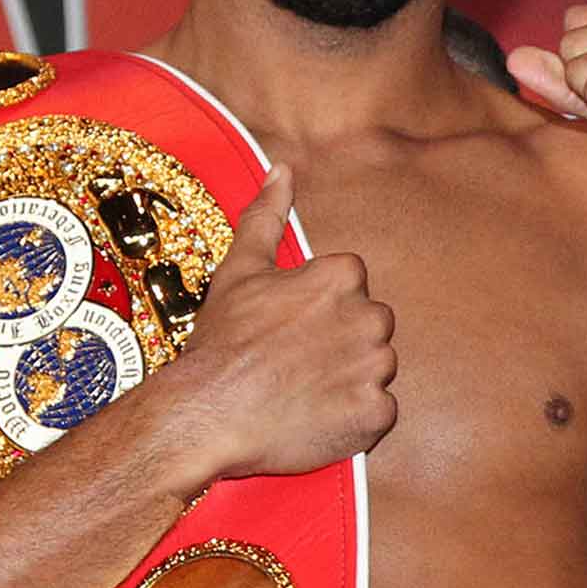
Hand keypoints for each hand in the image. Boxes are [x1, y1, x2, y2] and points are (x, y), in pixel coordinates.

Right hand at [162, 164, 397, 484]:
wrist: (208, 414)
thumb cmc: (222, 343)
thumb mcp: (239, 271)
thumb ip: (266, 216)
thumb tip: (282, 169)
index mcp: (343, 277)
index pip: (349, 288)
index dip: (316, 311)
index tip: (287, 330)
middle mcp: (370, 316)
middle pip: (368, 327)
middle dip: (339, 343)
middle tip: (292, 363)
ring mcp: (376, 367)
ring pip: (375, 369)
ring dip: (347, 380)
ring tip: (299, 391)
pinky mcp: (376, 413)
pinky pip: (377, 411)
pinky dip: (353, 417)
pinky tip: (315, 416)